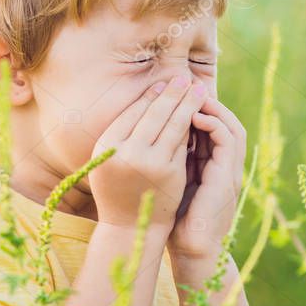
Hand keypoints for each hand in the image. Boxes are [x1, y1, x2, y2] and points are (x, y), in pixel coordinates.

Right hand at [88, 75, 208, 231]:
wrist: (128, 227)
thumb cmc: (117, 188)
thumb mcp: (108, 159)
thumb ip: (122, 133)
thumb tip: (151, 96)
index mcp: (106, 145)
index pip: (133, 112)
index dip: (150, 96)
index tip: (163, 83)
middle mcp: (126, 152)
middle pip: (154, 113)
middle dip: (172, 93)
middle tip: (184, 77)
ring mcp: (150, 163)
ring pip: (173, 125)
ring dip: (187, 104)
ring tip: (197, 89)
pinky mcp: (170, 172)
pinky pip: (182, 143)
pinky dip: (191, 126)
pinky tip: (199, 114)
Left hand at [169, 96, 245, 261]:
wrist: (191, 250)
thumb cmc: (175, 219)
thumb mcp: (171, 181)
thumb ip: (169, 160)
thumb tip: (148, 135)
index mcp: (213, 166)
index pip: (211, 127)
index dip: (196, 108)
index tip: (174, 94)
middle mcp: (225, 166)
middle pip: (225, 121)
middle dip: (206, 102)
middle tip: (185, 85)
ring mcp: (230, 171)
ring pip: (231, 126)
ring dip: (213, 108)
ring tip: (190, 96)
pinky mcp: (229, 177)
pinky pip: (228, 141)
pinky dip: (213, 124)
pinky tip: (193, 117)